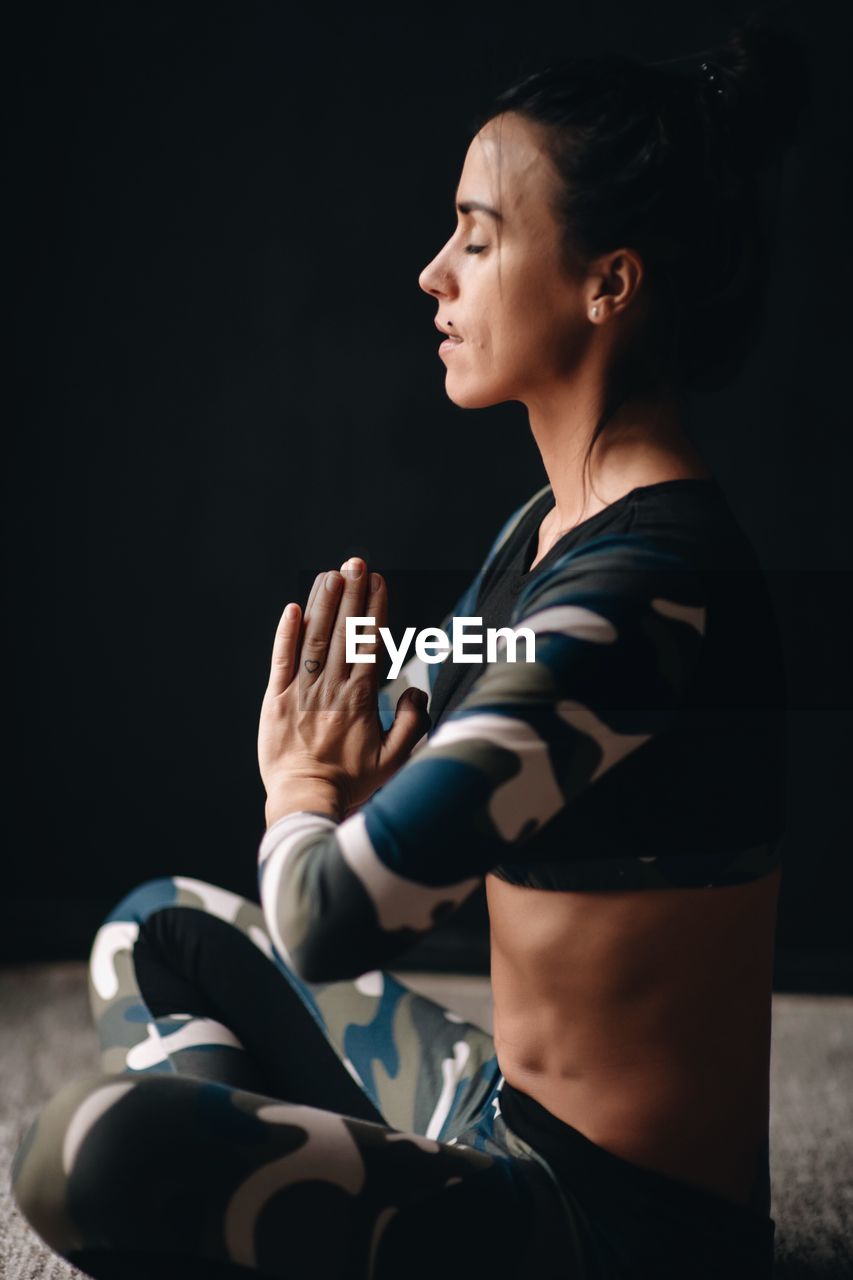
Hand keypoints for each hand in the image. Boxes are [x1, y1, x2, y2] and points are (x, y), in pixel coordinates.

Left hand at [258, 558, 430, 818]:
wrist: (305, 801)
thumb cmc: (351, 783)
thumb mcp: (395, 760)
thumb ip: (412, 723)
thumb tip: (417, 689)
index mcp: (361, 698)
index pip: (369, 642)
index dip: (374, 609)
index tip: (378, 581)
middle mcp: (331, 687)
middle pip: (342, 631)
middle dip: (351, 594)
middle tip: (356, 563)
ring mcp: (301, 691)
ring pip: (313, 638)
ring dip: (323, 604)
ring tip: (331, 575)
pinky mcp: (276, 700)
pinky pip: (280, 660)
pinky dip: (286, 633)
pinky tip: (293, 608)